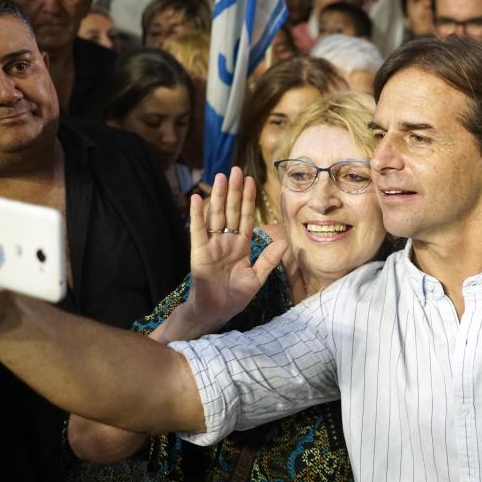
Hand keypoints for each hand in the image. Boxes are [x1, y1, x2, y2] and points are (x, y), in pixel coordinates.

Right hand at [179, 168, 286, 333]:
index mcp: (241, 246)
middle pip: (232, 211)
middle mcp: (227, 241)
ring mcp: (212, 245)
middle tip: (238, 169)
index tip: (252, 181)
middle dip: (235, 191)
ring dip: (219, 196)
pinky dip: (197, 214)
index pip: (247, 218)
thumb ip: (269, 260)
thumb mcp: (257, 278)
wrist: (216, 312)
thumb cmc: (235, 296)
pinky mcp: (199, 252)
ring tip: (221, 177)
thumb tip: (285, 242)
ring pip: (217, 216)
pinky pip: (198, 230)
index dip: (249, 200)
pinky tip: (197, 198)